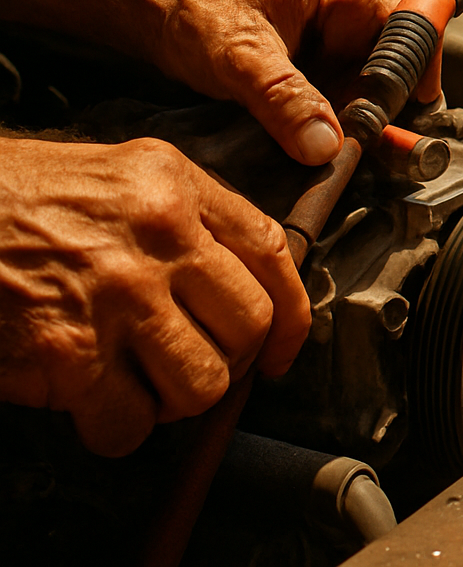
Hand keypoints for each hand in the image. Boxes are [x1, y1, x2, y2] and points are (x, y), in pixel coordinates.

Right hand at [0, 137, 309, 455]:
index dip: (291, 315)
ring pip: (203, 383)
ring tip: (139, 383)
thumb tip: (241, 285)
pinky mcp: (69, 351)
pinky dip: (117, 429)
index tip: (282, 350)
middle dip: (230, 362)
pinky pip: (131, 423)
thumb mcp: (119, 176)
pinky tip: (93, 405)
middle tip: (192, 366)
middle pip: (250, 325)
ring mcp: (118, 293)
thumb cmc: (19, 200)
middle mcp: (160, 233)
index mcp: (175, 184)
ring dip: (175, 400)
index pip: (271, 252)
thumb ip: (186, 218)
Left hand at [144, 0, 401, 164]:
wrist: (135, 1)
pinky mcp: (305, 57)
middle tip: (381, 146)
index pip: (409, 23)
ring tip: (349, 148)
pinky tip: (323, 140)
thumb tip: (326, 146)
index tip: (413, 114)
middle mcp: (340, 4)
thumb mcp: (237, 56)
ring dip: (359, 115)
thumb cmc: (182, 4)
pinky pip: (337, 89)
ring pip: (366, 79)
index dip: (418, 69)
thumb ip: (284, 100)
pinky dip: (334, 117)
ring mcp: (324, 32)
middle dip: (387, 104)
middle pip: (392, 59)